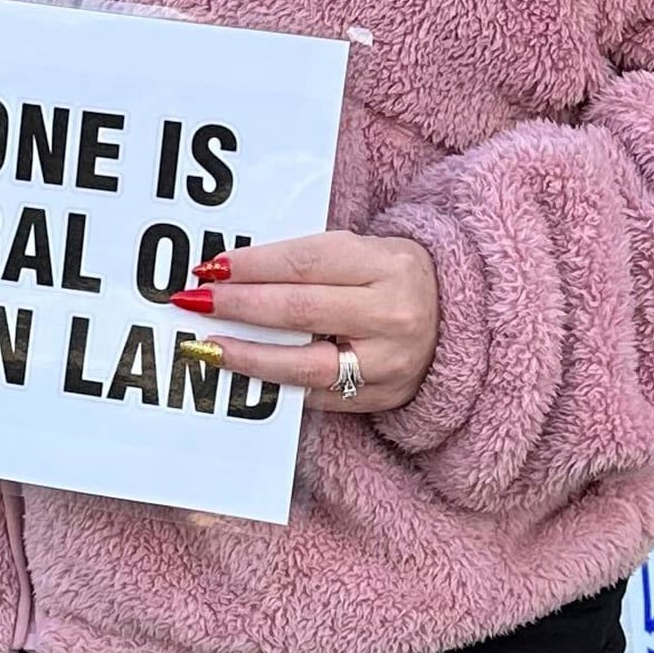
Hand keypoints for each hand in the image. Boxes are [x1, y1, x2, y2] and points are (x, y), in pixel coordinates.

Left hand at [172, 232, 440, 413]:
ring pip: (306, 364)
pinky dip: (276, 385)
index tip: (210, 268)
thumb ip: (309, 260)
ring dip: (249, 355)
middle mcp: (392, 314)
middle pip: (300, 310)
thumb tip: (233, 271)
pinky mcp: (379, 399)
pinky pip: (316, 395)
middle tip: (194, 302)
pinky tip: (244, 374)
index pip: (306, 262)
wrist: (459, 323)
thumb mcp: (365, 253)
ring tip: (208, 346)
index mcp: (387, 265)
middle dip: (240, 306)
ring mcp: (387, 363)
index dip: (253, 266)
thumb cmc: (392, 279)